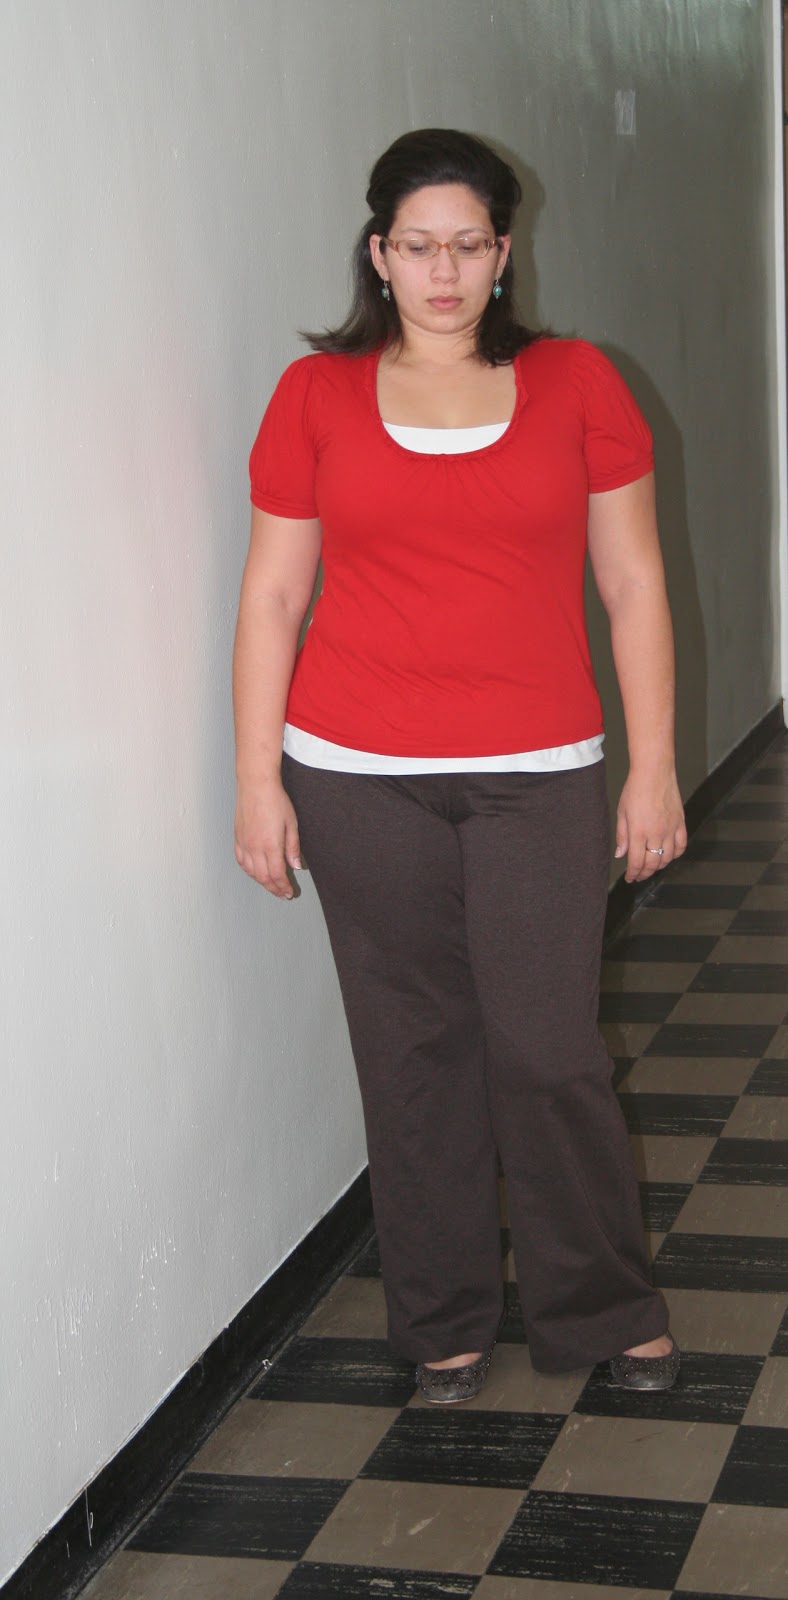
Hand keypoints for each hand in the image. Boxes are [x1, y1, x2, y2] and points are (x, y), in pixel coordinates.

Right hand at [234, 777, 301, 897]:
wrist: (256, 785)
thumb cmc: (275, 800)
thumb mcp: (291, 824)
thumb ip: (293, 847)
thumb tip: (295, 866)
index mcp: (270, 845)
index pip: (277, 874)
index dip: (283, 886)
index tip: (289, 892)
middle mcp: (255, 847)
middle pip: (263, 877)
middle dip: (274, 888)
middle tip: (282, 894)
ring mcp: (244, 843)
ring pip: (251, 871)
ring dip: (262, 881)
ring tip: (271, 885)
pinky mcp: (237, 838)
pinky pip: (241, 861)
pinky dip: (249, 870)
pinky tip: (255, 872)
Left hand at [614, 769, 686, 883]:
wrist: (654, 772)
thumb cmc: (636, 789)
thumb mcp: (622, 813)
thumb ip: (622, 836)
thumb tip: (620, 854)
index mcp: (638, 832)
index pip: (636, 862)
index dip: (633, 874)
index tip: (630, 878)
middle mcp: (656, 833)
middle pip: (652, 863)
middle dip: (644, 873)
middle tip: (639, 875)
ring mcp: (670, 829)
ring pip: (667, 858)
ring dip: (659, 866)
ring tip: (652, 867)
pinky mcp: (680, 823)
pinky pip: (681, 846)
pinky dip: (675, 854)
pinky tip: (668, 855)